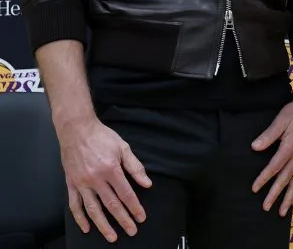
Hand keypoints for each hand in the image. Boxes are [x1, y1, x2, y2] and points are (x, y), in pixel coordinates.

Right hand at [59, 117, 151, 241]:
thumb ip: (135, 167)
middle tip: (131, 231)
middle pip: (112, 205)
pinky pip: (75, 205)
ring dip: (103, 225)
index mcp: (111, 169)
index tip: (141, 217)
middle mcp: (96, 179)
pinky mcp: (71, 184)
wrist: (76, 130)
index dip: (135, 207)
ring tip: (111, 236)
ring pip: (93, 209)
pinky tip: (87, 228)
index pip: (126, 194)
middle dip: (123, 220)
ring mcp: (82, 183)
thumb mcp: (123, 147)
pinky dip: (80, 218)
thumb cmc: (101, 137)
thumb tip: (147, 183)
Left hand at [251, 98, 292, 215]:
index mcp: (291, 147)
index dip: (264, 178)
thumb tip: (255, 147)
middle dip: (275, 194)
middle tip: (266, 207)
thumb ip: (269, 134)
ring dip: (290, 197)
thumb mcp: (281, 119)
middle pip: (285, 178)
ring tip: (283, 211)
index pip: (275, 166)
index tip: (255, 188)